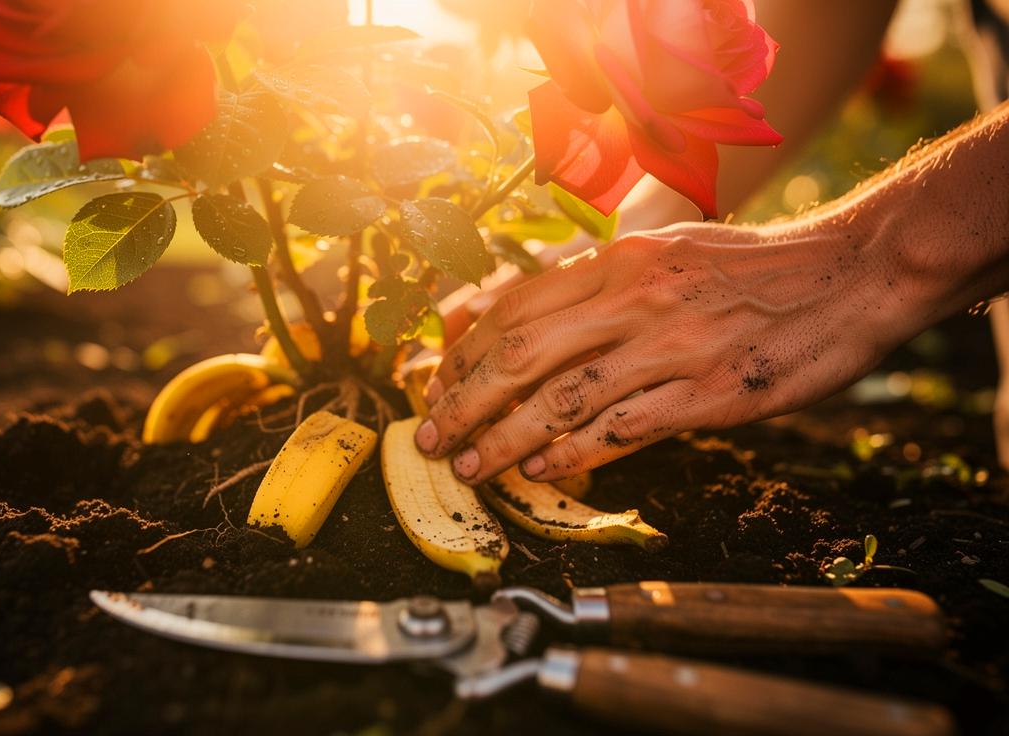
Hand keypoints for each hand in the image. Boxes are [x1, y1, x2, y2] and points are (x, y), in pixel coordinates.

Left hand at [415, 219, 916, 483]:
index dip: (466, 352)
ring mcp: (672, 346)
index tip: (439, 385)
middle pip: (521, 354)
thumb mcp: (668, 250)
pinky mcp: (710, 393)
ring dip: (505, 439)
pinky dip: (573, 455)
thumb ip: (602, 281)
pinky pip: (622, 429)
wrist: (851, 272)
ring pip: (562, 399)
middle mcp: (636, 298)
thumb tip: (533, 317)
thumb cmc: (754, 266)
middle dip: (464, 401)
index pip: (516, 307)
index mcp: (621, 260)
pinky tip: (541, 473)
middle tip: (429, 436)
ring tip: (470, 466)